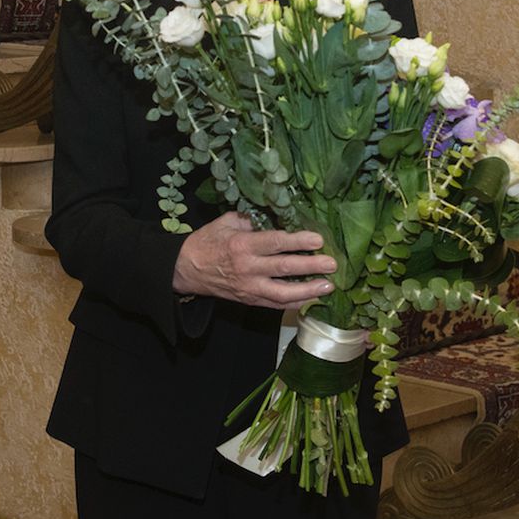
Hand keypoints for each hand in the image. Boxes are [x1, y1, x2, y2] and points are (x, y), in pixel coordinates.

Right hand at [172, 212, 335, 309]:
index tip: (318, 239)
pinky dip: (295, 303)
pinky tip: (311, 298)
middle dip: (311, 266)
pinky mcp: (250, 300)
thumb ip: (250, 219)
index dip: (298, 241)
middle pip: (284, 267)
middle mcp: (247, 268)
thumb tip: (275, 213)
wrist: (186, 269)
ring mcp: (249, 287)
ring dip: (308, 289)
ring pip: (283, 293)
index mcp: (242, 244)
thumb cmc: (207, 242)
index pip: (275, 243)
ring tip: (328, 286)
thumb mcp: (225, 222)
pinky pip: (276, 304)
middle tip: (332, 264)